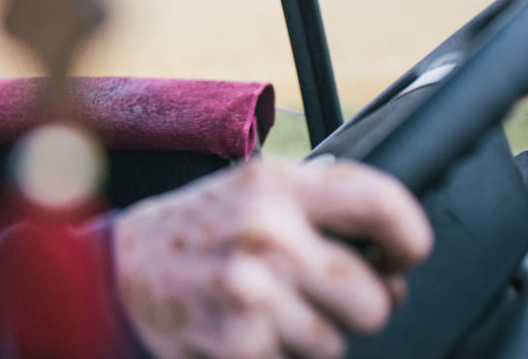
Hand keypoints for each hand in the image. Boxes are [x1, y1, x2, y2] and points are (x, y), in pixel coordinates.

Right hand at [113, 158, 432, 358]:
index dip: (411, 237)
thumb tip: (390, 247)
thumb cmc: (193, 232)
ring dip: (314, 336)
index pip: (382, 203)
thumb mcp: (249, 191)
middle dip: (358, 305)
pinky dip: (278, 354)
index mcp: (275, 185)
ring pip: (337, 342)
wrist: (116, 275)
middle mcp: (267, 233)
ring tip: (269, 308)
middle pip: (373, 298)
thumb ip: (315, 203)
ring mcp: (253, 293)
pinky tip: (247, 329)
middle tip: (323, 292)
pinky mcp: (239, 345)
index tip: (404, 254)